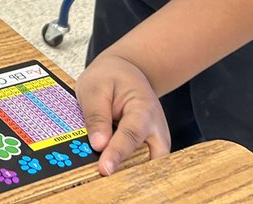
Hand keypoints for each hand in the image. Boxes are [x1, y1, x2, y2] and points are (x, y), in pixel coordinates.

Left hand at [76, 52, 170, 175]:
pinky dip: (132, 171)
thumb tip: (98, 145)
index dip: (117, 154)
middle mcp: (156, 128)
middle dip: (131, 172)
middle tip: (106, 180)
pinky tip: (115, 174)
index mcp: (142, 108)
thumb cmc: (110, 77)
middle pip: (149, 158)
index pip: (131, 135)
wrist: (127, 71)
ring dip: (132, 174)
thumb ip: (96, 115)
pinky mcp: (152, 148)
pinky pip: (145, 165)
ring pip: (150, 166)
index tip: (104, 169)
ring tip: (108, 179)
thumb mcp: (95, 88)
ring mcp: (157, 140)